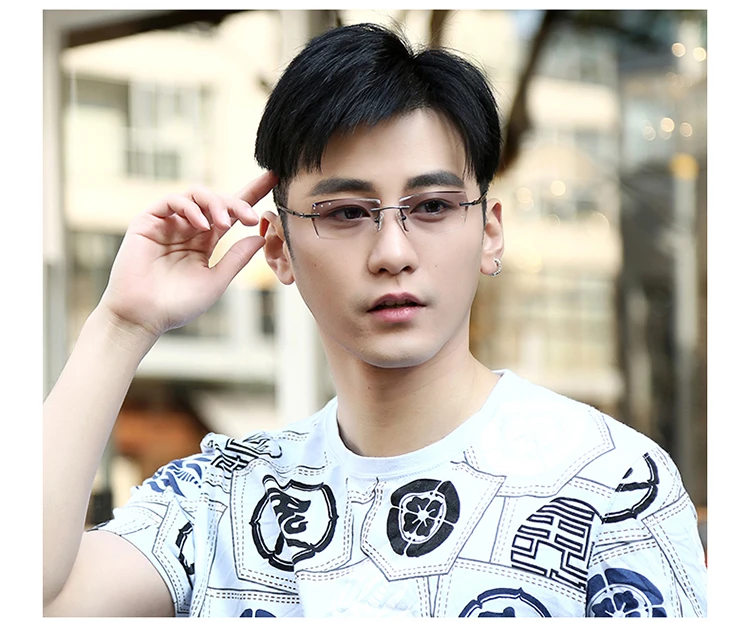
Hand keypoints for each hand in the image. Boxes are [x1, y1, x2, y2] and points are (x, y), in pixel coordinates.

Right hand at [98, 171, 277, 338]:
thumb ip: (237, 258)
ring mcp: (168, 223)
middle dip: (237, 203)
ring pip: (196, 195)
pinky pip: (172, 201)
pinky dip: (190, 208)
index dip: (251, 193)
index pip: (231, 213)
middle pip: (217, 201)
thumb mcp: (216, 280)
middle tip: (251, 218)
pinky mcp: (148, 221)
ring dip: (216, 205)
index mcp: (205, 241)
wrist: (143, 317)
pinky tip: (202, 224)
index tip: (274, 178)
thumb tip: (260, 236)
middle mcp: (188, 228)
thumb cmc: (178, 305)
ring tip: (226, 225)